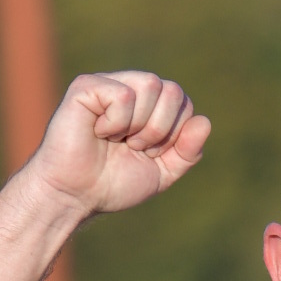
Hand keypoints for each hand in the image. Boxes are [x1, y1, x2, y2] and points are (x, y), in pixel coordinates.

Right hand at [28, 70, 210, 219]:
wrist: (75, 196)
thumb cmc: (112, 184)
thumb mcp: (161, 173)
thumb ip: (187, 152)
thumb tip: (205, 122)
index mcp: (150, 106)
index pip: (184, 103)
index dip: (174, 135)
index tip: (149, 154)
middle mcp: (131, 89)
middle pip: (172, 90)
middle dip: (160, 130)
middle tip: (133, 147)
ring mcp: (108, 84)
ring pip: (150, 85)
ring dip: (139, 126)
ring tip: (116, 140)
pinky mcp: (86, 86)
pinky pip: (123, 96)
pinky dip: (116, 123)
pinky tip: (97, 132)